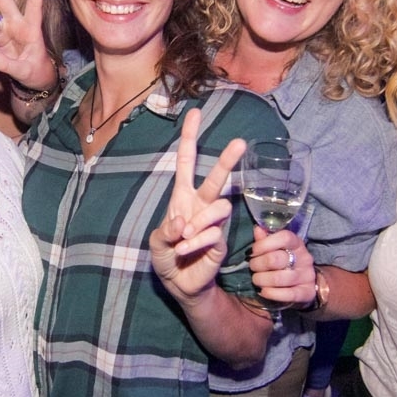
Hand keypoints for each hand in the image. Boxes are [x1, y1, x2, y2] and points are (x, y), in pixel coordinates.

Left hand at [149, 108, 245, 307]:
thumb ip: (167, 231)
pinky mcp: (220, 241)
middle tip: (239, 143)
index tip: (195, 113)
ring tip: (183, 240)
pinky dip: (194, 244)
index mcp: (182, 197)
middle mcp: (200, 205)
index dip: (191, 137)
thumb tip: (184, 223)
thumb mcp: (157, 242)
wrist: (179, 284)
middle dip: (227, 160)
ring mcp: (213, 223)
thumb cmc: (166, 257)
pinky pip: (212, 235)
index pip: (187, 161)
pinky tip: (185, 251)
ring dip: (197, 224)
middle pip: (216, 178)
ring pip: (218, 208)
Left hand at [248, 226, 316, 309]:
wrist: (303, 284)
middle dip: (257, 264)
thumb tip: (257, 229)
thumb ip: (265, 239)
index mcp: (296, 243)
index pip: (284, 237)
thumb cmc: (284, 262)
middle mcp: (304, 258)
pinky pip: (288, 295)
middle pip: (276, 259)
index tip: (252, 252)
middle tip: (252, 267)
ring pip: (279, 278)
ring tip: (256, 280)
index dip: (264, 244)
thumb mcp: (276, 248)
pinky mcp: (307, 292)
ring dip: (261, 280)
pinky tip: (263, 291)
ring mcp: (307, 276)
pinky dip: (271, 293)